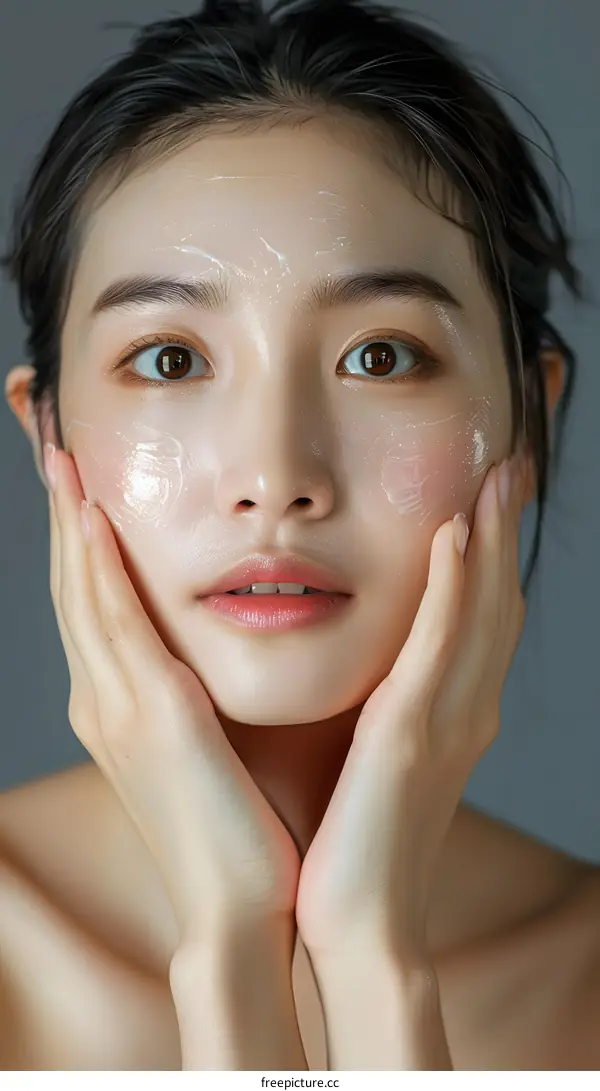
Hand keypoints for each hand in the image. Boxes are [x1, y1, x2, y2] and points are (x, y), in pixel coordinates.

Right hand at [45, 445, 300, 941]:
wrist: (240, 908)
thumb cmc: (239, 829)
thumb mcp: (212, 746)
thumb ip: (203, 693)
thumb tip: (218, 649)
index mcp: (118, 707)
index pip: (92, 604)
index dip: (78, 542)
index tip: (78, 484)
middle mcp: (104, 700)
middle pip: (72, 587)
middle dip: (61, 516)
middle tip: (54, 449)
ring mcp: (118, 709)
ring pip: (83, 594)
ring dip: (69, 523)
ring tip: (63, 459)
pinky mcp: (152, 718)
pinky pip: (117, 626)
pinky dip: (99, 569)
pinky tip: (93, 517)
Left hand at [295, 455, 526, 961]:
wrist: (356, 918)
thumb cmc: (352, 836)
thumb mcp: (372, 751)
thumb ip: (380, 700)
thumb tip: (359, 656)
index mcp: (452, 711)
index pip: (481, 615)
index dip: (491, 553)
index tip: (486, 494)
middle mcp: (464, 708)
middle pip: (496, 601)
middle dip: (503, 531)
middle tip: (509, 464)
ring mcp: (447, 720)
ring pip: (482, 611)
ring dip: (489, 541)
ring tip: (494, 476)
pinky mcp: (412, 734)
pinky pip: (440, 646)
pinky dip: (453, 587)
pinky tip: (454, 536)